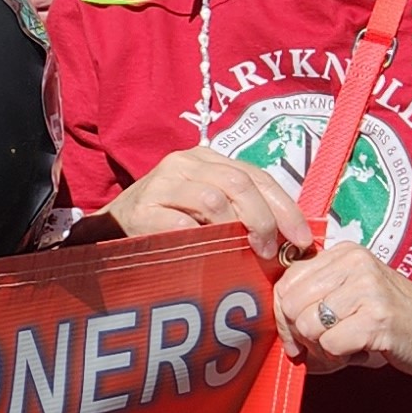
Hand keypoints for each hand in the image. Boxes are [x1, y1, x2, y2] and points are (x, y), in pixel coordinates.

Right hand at [103, 149, 303, 252]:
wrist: (109, 228)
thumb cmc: (166, 220)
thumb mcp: (204, 206)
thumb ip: (239, 209)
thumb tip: (289, 238)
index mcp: (207, 158)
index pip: (257, 175)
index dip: (285, 208)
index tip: (303, 240)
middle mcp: (185, 164)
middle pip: (239, 183)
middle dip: (264, 219)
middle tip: (271, 250)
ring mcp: (162, 183)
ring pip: (214, 198)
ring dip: (236, 228)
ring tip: (244, 253)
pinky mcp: (143, 208)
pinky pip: (181, 223)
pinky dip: (201, 239)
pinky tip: (209, 254)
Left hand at [271, 234, 411, 379]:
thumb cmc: (394, 319)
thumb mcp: (354, 295)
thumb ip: (317, 299)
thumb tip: (276, 323)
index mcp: (344, 254)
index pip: (286, 282)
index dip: (284, 316)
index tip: (299, 336)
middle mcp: (355, 264)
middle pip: (290, 306)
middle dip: (299, 336)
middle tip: (324, 347)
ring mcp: (368, 290)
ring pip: (307, 326)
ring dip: (321, 350)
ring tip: (347, 349)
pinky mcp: (377, 319)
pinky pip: (330, 346)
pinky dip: (338, 360)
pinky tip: (358, 354)